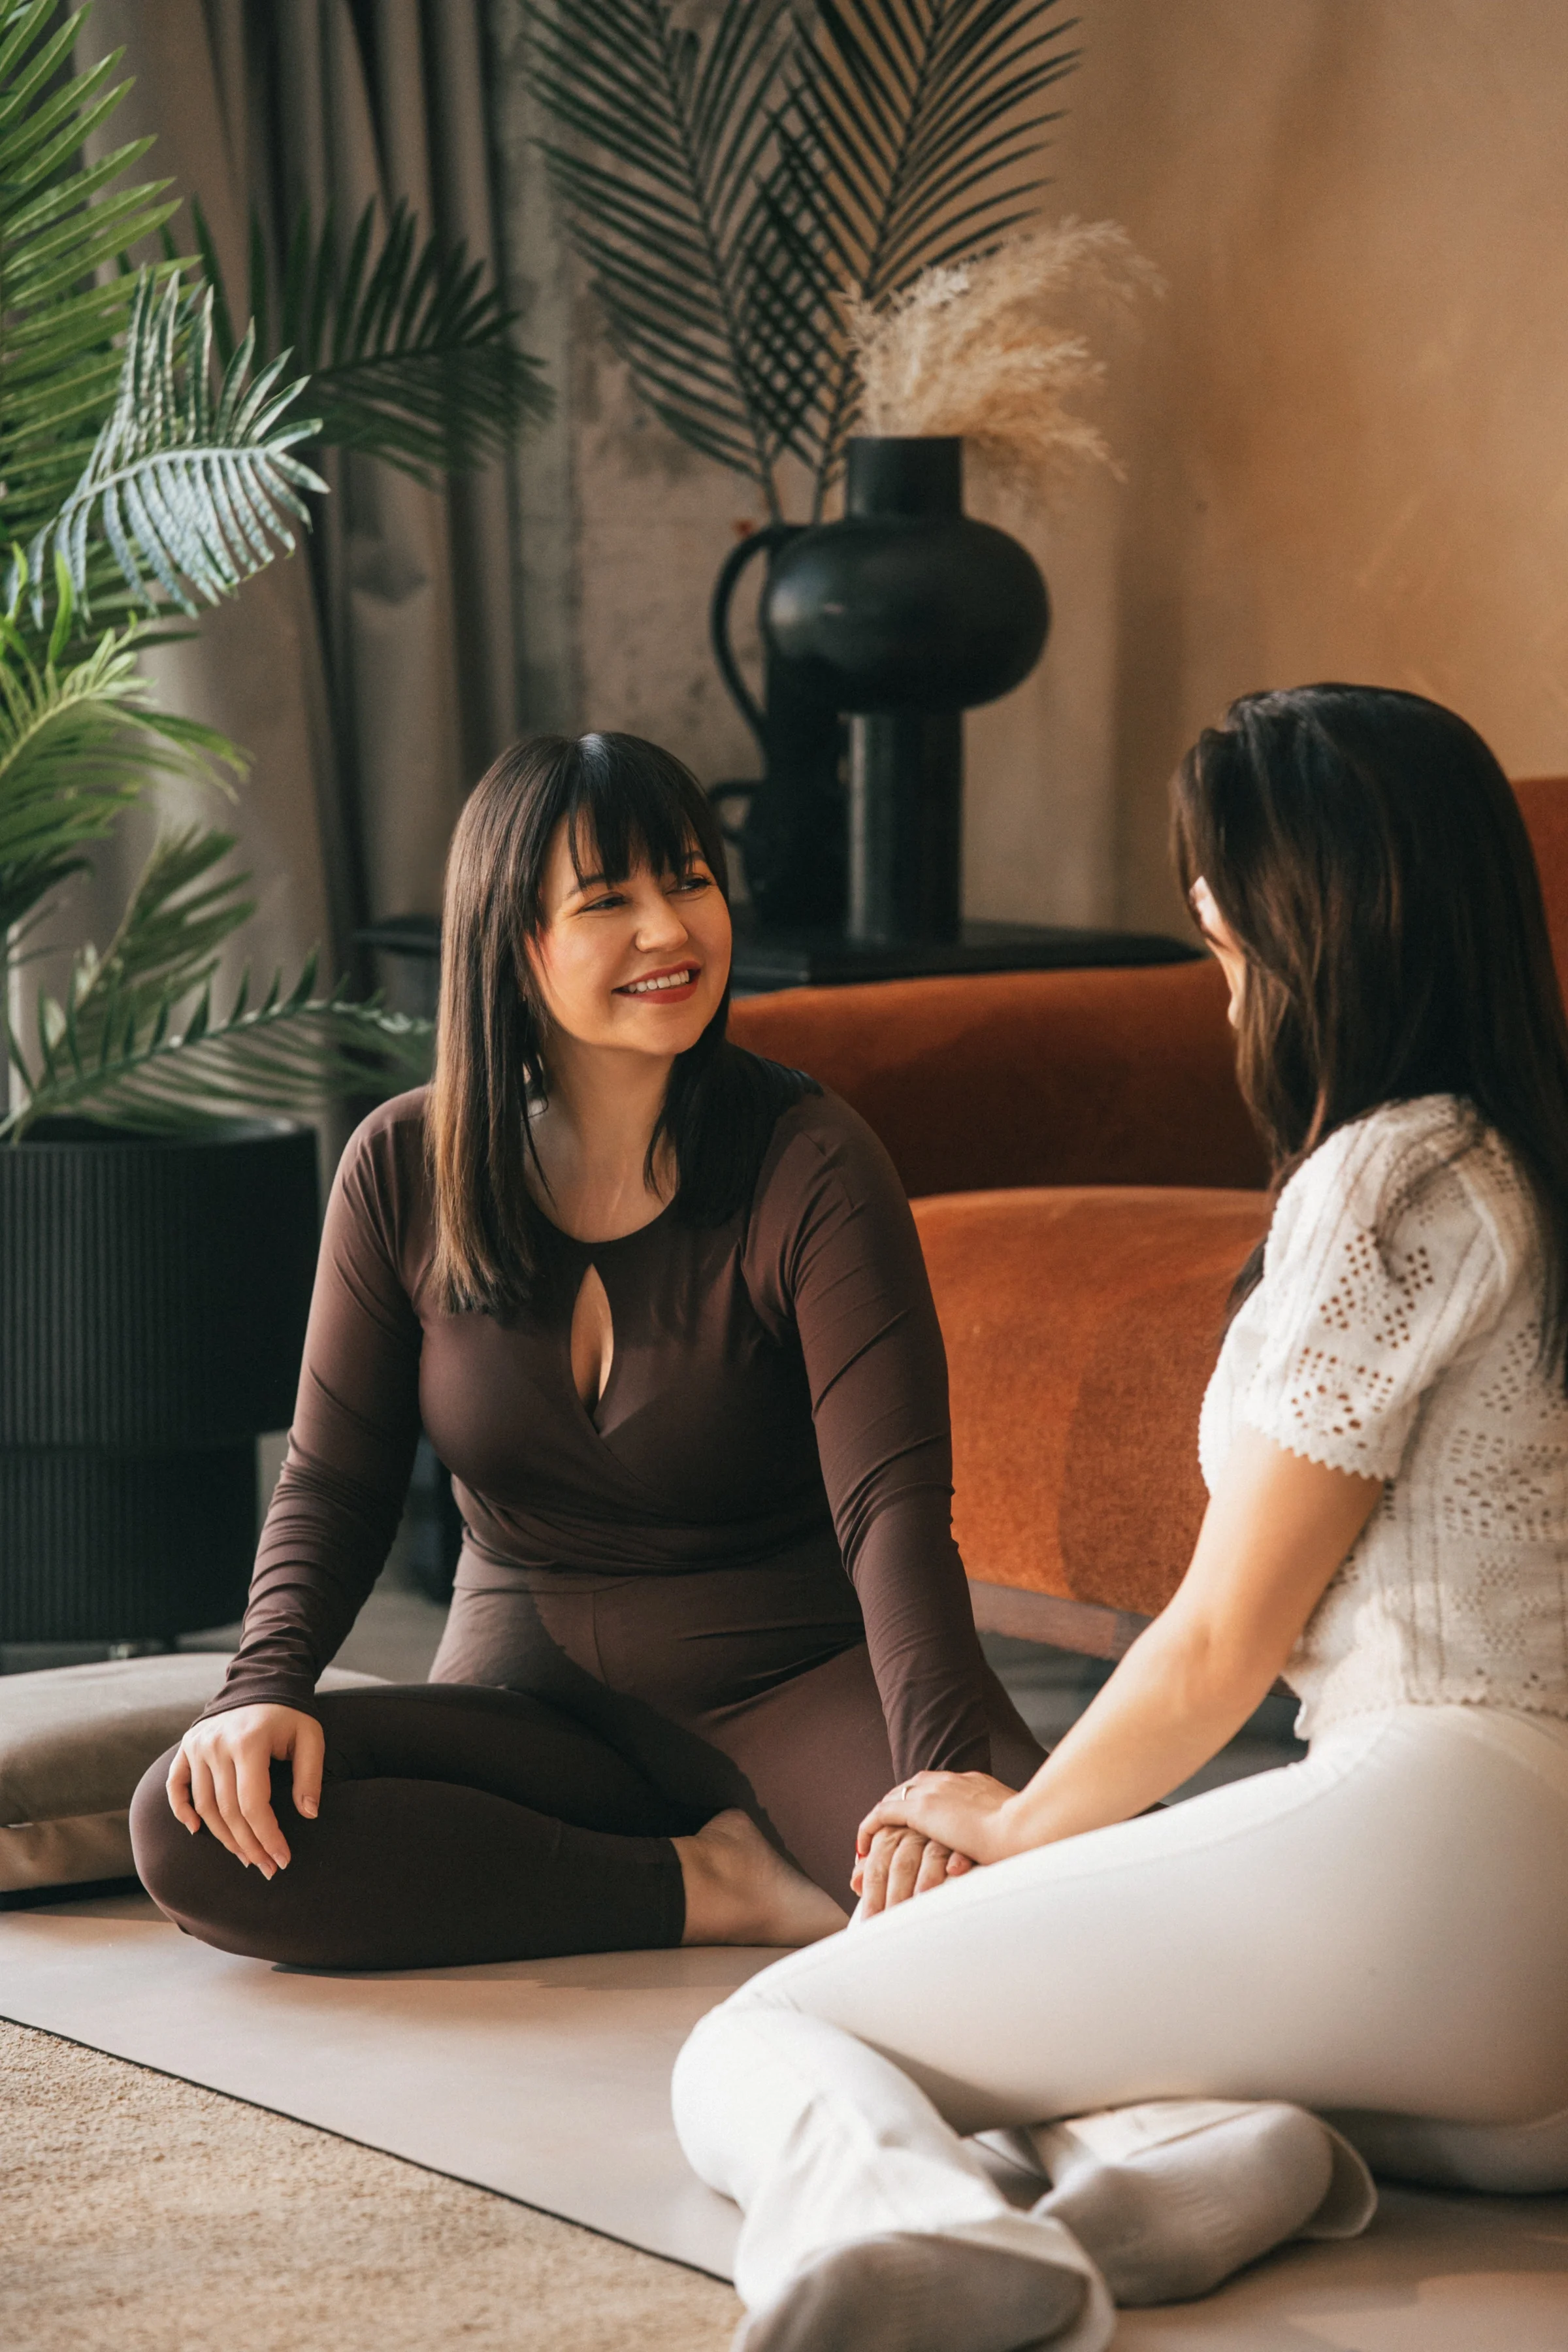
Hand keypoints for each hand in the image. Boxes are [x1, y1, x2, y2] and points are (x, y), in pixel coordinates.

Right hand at [166, 1704, 324, 1877]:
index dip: (268, 1837)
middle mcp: (216, 1745)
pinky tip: (197, 1831)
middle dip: (249, 1845)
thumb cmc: (290, 1714)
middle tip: (266, 1868)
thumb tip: (309, 1815)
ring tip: (245, 1856)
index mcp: (248, 1742)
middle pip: (227, 1811)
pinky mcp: (187, 1747)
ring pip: (203, 1805)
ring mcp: (197, 1746)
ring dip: (223, 1837)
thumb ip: (310, 1775)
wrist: (261, 1681)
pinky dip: (182, 1810)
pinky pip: (176, 1785)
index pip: (253, 1804)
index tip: (282, 1859)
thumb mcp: (310, 1737)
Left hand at [850, 1823, 972, 1919]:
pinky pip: (960, 1845)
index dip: (872, 1895)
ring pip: (927, 1857)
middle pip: (900, 1864)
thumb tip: (855, 1884)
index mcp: (893, 1831)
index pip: (878, 1865)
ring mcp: (940, 1829)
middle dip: (893, 1898)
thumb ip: (878, 1862)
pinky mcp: (966, 1830)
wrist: (970, 1813)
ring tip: (918, 1908)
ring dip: (923, 1881)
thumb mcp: (899, 1844)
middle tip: (890, 1927)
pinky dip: (957, 1858)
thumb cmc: (925, 1835)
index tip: (869, 1923)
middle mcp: (913, 1828)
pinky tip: (954, 1871)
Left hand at [856, 1771, 1020, 1879]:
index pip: (941, 1789)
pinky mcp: (921, 1809)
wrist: (1028, 1830)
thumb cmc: (1033, 1838)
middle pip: (913, 1789)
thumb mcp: (1018, 1830)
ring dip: (882, 1823)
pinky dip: (869, 1829)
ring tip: (871, 1844)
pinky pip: (883, 1815)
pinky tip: (863, 1848)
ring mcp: (935, 1792)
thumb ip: (1007, 1832)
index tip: (919, 1824)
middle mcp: (952, 1782)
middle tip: (885, 1832)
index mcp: (977, 1785)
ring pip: (895, 1800)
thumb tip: (1009, 1849)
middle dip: (898, 1809)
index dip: (926, 1805)